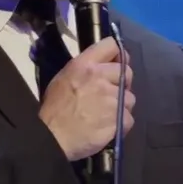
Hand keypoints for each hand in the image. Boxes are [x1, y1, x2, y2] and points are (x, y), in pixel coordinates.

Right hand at [38, 38, 134, 160]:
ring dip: (121, 105)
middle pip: (127, 72)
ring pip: (130, 98)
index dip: (118, 55)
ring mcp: (112, 98)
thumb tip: (101, 68)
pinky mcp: (119, 119)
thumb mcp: (63, 78)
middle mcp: (101, 77)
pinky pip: (129, 118)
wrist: (52, 138)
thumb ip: (84, 69)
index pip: (112, 45)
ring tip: (106, 115)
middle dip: (121, 83)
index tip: (116, 63)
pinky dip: (121, 124)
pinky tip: (108, 127)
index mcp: (85, 65)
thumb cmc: (54, 109)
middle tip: (110, 94)